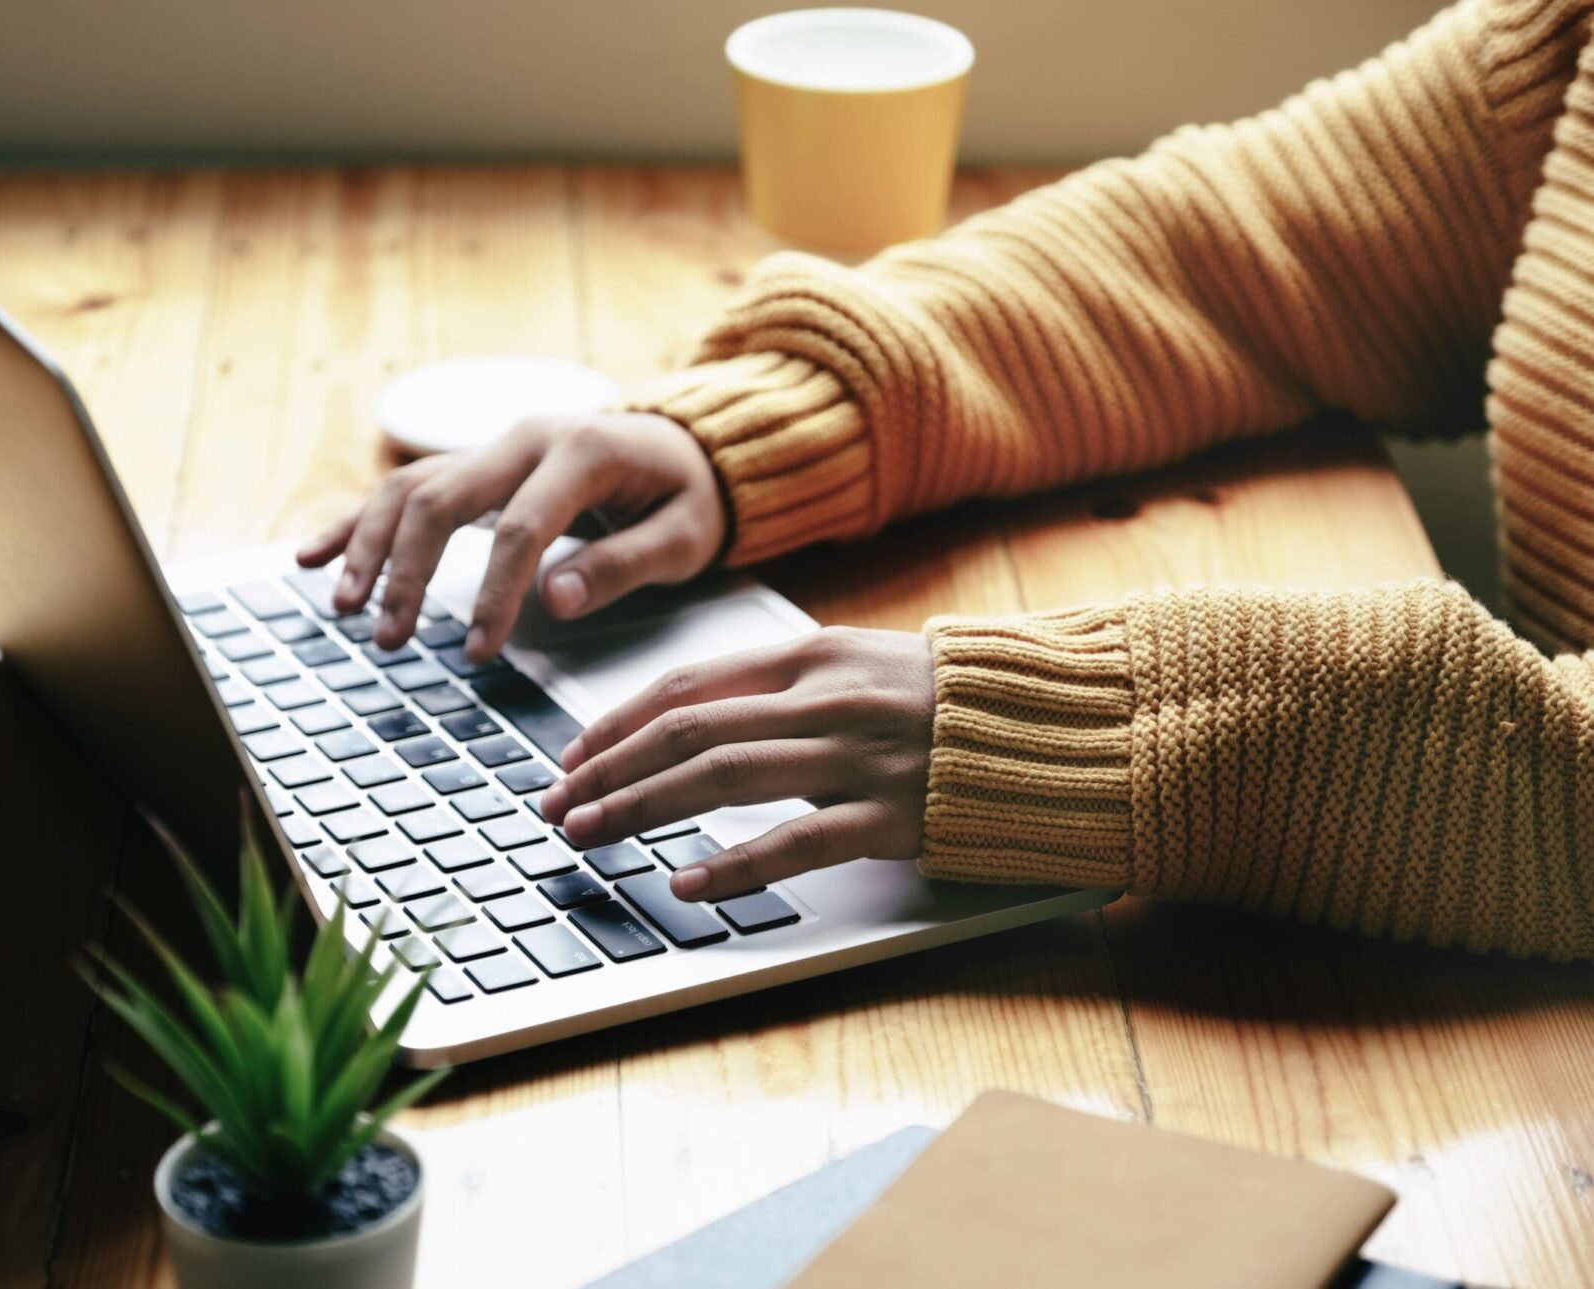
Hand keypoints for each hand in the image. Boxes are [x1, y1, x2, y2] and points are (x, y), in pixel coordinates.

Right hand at [298, 412, 724, 659]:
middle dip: (409, 572)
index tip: (478, 652)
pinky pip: (403, 488)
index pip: (522, 526)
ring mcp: (491, 448)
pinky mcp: (474, 465)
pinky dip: (356, 522)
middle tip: (390, 638)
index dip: (495, 592)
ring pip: (411, 488)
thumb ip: (624, 565)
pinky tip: (311, 556)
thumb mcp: (684, 535)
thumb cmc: (687, 495)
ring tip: (344, 609)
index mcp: (582, 452)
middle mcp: (524, 439)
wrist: (684, 444)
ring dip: (370, 547)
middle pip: (444, 500)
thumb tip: (555, 600)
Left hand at [540, 627, 934, 901]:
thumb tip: (691, 715)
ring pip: (721, 774)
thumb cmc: (946, 700)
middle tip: (555, 805)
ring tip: (588, 835)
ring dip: (640, 807)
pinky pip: (796, 841)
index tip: (572, 758)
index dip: (616, 723)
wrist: (1055, 720)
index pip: (686, 685)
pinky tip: (684, 883)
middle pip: (685, 729)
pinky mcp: (891, 814)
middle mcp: (823, 698)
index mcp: (810, 656)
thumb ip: (782, 684)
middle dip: (606, 770)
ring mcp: (857, 756)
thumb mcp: (858, 667)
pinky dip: (732, 863)